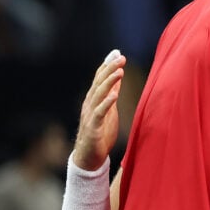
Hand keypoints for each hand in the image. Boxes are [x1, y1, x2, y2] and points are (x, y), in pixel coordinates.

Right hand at [72, 50, 124, 170]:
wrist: (89, 157)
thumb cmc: (100, 132)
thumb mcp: (109, 109)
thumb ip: (112, 92)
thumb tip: (118, 75)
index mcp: (93, 100)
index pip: (99, 79)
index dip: (107, 66)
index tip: (117, 53)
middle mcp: (90, 104)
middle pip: (99, 83)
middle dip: (109, 69)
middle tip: (120, 57)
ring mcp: (90, 115)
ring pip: (98, 95)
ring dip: (109, 82)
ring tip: (120, 71)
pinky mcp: (93, 127)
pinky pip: (100, 113)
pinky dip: (106, 103)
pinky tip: (114, 95)